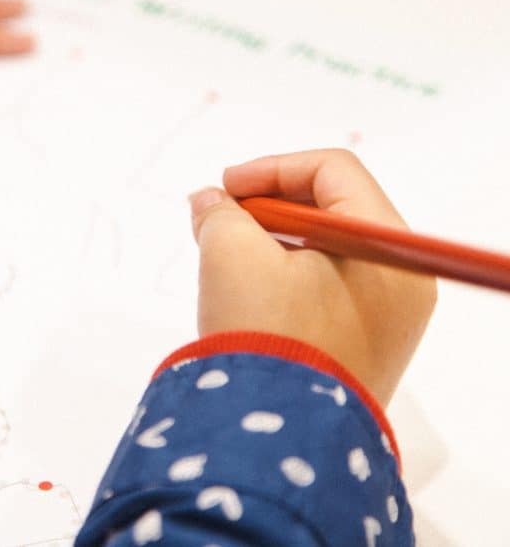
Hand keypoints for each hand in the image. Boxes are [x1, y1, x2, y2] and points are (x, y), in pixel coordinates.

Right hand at [188, 149, 436, 404]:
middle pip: (334, 210)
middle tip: (219, 219)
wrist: (275, 440)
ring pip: (326, 251)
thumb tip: (208, 202)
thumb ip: (219, 213)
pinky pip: (327, 291)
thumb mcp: (231, 254)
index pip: (333, 172)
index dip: (271, 169)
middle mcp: (401, 282)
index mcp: (387, 249)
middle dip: (268, 207)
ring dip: (271, 242)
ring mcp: (386, 321)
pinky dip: (285, 277)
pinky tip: (246, 291)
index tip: (224, 188)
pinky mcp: (362, 350)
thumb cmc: (266, 338)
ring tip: (224, 256)